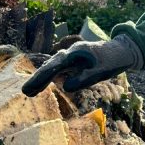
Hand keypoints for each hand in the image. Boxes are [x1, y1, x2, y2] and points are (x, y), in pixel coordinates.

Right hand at [22, 33, 141, 95]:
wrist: (119, 51)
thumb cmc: (112, 61)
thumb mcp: (101, 72)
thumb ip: (85, 79)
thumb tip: (66, 87)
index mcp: (75, 54)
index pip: (54, 67)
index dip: (42, 78)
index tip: (30, 88)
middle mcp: (69, 53)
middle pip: (50, 66)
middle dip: (37, 79)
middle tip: (25, 92)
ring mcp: (70, 57)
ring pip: (52, 68)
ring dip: (41, 79)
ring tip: (29, 93)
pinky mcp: (72, 62)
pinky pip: (57, 70)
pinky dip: (48, 77)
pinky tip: (40, 86)